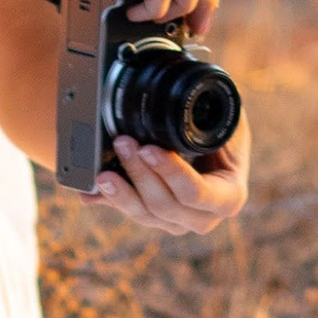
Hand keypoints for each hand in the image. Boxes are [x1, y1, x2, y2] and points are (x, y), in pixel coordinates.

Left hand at [92, 112, 250, 238]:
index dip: (170, 173)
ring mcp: (178, 223)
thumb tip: (182, 95)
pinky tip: (89, 194)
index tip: (148, 148)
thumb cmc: (226, 135)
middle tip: (123, 143)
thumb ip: (211, 119)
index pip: (196, 193)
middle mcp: (203, 218)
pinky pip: (131, 212)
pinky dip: (109, 200)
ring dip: (121, 191)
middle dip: (140, 174)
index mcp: (228, 197)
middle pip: (165, 206)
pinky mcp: (156, 219)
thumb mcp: (228, 123)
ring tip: (102, 172)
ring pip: (145, 215)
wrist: (221, 153)